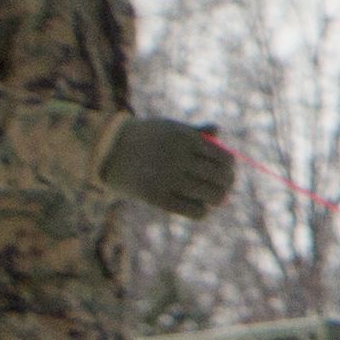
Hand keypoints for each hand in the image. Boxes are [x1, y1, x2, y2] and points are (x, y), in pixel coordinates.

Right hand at [96, 115, 237, 218]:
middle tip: (224, 187)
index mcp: (186, 139)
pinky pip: (194, 211)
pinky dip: (201, 211)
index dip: (229, 167)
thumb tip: (218, 131)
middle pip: (222, 178)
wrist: (109, 151)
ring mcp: (169, 178)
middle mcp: (180, 158)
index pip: (225, 158)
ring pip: (212, 195)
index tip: (227, 170)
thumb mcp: (170, 128)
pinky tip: (198, 207)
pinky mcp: (158, 198)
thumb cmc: (145, 138)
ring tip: (213, 198)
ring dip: (217, 198)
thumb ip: (195, 132)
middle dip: (227, 184)